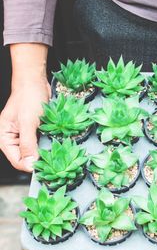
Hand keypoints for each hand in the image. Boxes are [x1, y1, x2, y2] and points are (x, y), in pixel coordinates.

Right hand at [0, 43, 49, 171]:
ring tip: (57, 151)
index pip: (17, 161)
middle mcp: (13, 139)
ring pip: (35, 151)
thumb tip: (30, 164)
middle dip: (39, 159)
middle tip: (55, 160)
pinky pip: (41, 143)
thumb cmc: (28, 99)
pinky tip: (57, 143)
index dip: (31, 166)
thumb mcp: (28, 122)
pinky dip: (48, 144)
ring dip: (45, 152)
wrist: (35, 82)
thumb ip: (28, 144)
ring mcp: (23, 135)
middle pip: (27, 158)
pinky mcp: (34, 131)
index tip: (46, 167)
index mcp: (4, 138)